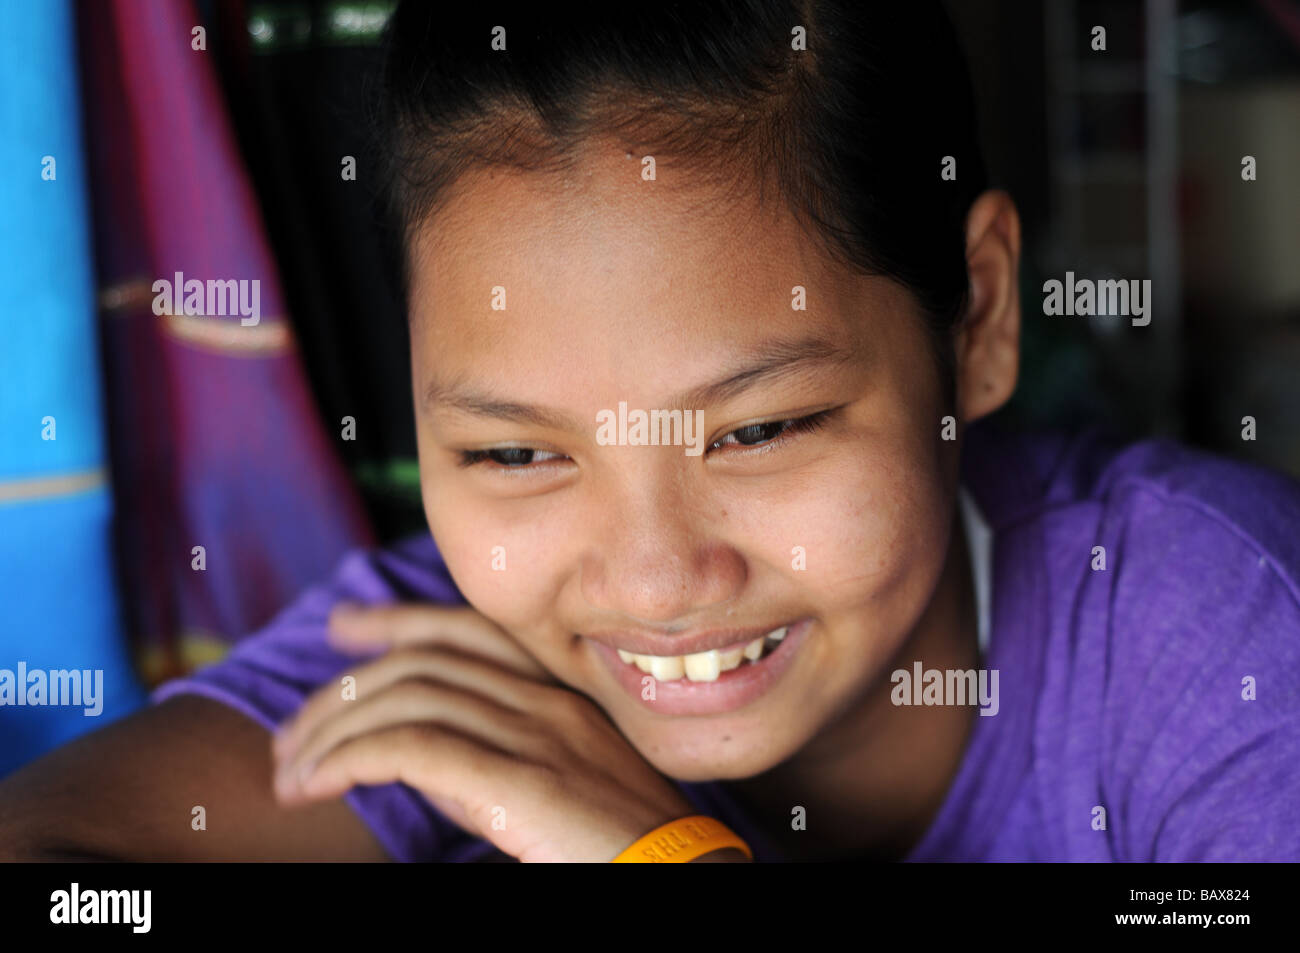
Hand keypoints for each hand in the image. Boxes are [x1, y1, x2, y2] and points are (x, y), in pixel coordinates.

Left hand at [270, 602, 702, 861]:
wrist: (678, 878)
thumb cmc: (620, 849)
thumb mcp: (557, 787)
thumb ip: (494, 759)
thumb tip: (418, 756)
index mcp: (560, 695)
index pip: (466, 631)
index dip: (398, 620)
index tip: (344, 629)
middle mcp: (546, 700)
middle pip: (420, 664)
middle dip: (341, 693)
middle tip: (291, 736)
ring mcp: (535, 735)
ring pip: (406, 699)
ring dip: (332, 732)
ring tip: (292, 774)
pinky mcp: (517, 781)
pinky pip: (410, 748)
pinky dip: (350, 758)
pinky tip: (319, 783)